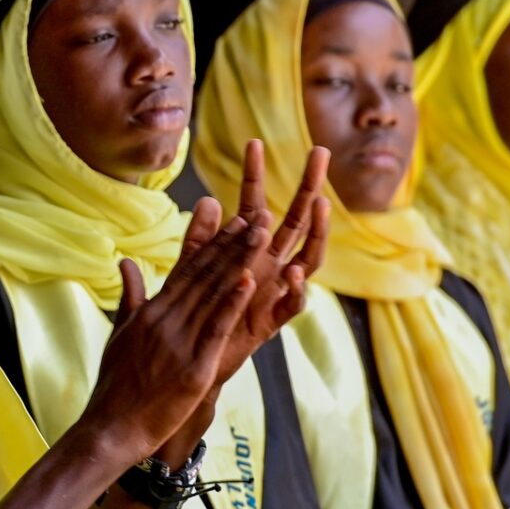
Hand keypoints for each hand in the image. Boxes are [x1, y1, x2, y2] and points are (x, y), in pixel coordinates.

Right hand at [82, 200, 263, 468]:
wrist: (110, 428)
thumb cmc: (115, 387)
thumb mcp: (119, 334)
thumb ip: (130, 297)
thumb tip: (125, 262)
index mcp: (151, 312)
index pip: (186, 270)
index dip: (213, 244)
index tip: (233, 220)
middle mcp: (165, 321)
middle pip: (204, 276)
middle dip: (233, 244)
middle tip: (257, 215)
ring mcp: (179, 344)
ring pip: (214, 296)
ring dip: (240, 262)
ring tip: (260, 235)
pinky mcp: (192, 368)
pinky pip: (215, 330)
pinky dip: (232, 305)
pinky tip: (248, 282)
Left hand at [206, 141, 330, 394]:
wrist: (189, 366)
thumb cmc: (193, 318)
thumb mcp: (192, 272)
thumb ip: (199, 240)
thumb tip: (207, 200)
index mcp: (246, 251)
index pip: (255, 204)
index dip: (254, 176)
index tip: (253, 142)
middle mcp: (267, 267)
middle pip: (294, 221)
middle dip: (308, 187)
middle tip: (320, 152)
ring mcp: (272, 293)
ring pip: (306, 257)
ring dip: (315, 232)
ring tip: (321, 205)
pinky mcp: (270, 324)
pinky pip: (292, 306)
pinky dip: (297, 290)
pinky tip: (296, 273)